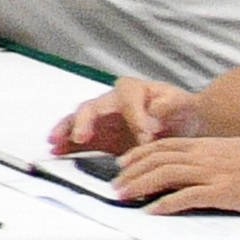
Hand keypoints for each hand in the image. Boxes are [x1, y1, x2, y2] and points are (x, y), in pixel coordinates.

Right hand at [48, 78, 193, 159]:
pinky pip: (79, 138)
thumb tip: (156, 110)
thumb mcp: (183, 103)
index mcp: (132, 90)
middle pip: (92, 107)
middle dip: (85, 122)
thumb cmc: (181, 111)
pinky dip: (68, 144)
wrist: (183, 126)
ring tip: (56, 142)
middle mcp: (112, 101)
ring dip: (67, 131)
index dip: (135, 118)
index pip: (126, 100)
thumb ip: (171, 104)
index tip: (148, 135)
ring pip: (78, 121)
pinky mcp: (100, 137)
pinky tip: (58, 150)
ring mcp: (103, 119)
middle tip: (82, 137)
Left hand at [109, 129, 239, 215]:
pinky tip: (153, 211)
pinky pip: (188, 196)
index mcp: (210, 145)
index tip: (122, 164)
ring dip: (140, 186)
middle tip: (115, 185)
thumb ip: (215, 155)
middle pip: (158, 158)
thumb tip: (197, 163)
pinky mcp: (226, 192)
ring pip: (166, 174)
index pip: (164, 145)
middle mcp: (208, 155)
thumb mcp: (238, 151)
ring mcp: (216, 173)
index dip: (139, 154)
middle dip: (131, 172)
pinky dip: (166, 203)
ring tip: (124, 196)